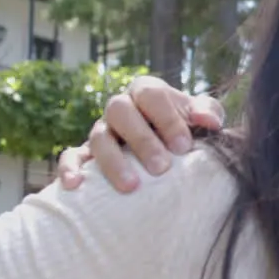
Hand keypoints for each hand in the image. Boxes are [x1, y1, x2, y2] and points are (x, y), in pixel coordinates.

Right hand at [57, 76, 225, 192]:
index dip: (167, 118)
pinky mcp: (86, 153)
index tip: (184, 147)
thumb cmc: (187, 128)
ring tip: (131, 187)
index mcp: (146, 91)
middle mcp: (120, 107)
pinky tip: (75, 186)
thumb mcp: (201, 116)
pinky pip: (70, 156)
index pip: (151, 94)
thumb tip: (209, 122)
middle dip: (141, 140)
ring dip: (113, 162)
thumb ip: (208, 112)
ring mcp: (102, 130)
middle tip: (161, 168)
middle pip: (120, 111)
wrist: (170, 147)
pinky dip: (69, 168)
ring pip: (98, 137)